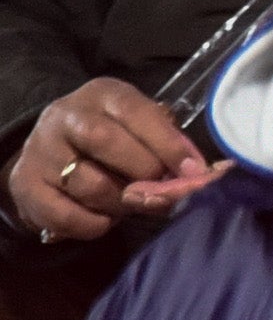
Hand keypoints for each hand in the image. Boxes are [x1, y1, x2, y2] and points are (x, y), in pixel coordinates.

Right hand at [10, 80, 212, 243]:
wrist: (52, 157)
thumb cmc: (113, 143)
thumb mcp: (140, 131)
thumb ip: (167, 147)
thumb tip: (200, 174)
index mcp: (103, 95)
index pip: (135, 111)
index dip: (167, 143)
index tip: (193, 169)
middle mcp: (65, 116)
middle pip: (105, 142)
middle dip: (143, 171)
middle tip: (161, 191)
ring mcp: (41, 150)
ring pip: (89, 184)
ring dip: (120, 203)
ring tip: (129, 204)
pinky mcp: (25, 185)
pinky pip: (65, 215)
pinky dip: (93, 225)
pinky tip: (104, 219)